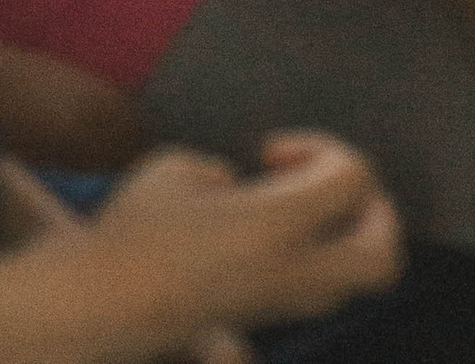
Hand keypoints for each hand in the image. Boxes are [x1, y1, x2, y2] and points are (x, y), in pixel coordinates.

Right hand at [82, 136, 399, 346]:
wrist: (92, 312)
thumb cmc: (128, 234)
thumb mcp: (176, 172)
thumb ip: (225, 174)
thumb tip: (239, 192)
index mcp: (275, 230)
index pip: (357, 181)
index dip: (326, 148)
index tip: (271, 152)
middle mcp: (287, 277)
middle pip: (382, 259)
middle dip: (373, 214)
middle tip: (322, 188)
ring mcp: (274, 310)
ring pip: (350, 284)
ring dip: (339, 236)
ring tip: (282, 209)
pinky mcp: (255, 325)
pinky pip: (312, 295)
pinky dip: (308, 259)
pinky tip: (251, 237)